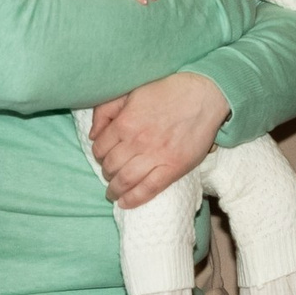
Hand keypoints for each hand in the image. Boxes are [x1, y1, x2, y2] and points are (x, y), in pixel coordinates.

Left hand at [90, 72, 228, 207]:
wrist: (202, 96)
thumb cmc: (167, 91)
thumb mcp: (131, 92)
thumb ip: (106, 110)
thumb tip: (93, 134)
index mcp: (125, 122)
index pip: (100, 148)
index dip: (98, 155)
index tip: (104, 157)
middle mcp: (137, 141)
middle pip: (110, 166)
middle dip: (106, 172)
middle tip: (110, 174)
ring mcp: (155, 156)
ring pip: (125, 181)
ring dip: (115, 189)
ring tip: (113, 192)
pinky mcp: (173, 167)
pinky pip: (149, 189)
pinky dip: (134, 199)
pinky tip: (125, 203)